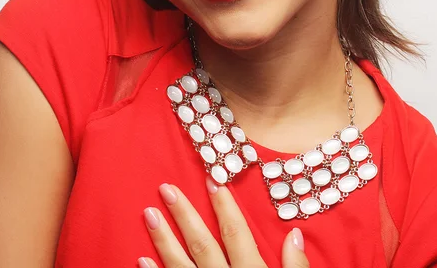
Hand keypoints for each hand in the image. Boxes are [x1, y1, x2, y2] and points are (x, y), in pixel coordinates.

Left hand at [138, 176, 309, 267]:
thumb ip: (295, 267)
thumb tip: (293, 233)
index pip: (235, 233)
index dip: (224, 205)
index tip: (211, 179)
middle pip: (202, 244)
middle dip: (184, 215)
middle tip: (166, 189)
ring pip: (180, 267)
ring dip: (163, 241)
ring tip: (149, 214)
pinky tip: (140, 262)